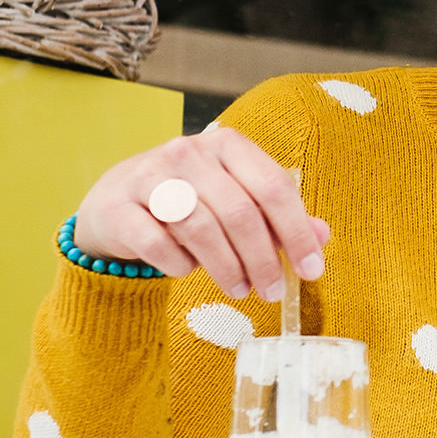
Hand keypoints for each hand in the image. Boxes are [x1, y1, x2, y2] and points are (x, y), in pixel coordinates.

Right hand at [71, 127, 329, 300]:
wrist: (114, 204)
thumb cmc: (189, 203)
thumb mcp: (236, 201)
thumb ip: (278, 217)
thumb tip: (322, 237)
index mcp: (227, 145)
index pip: (274, 187)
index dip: (297, 232)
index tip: (311, 271)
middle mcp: (189, 152)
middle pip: (240, 212)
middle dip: (263, 259)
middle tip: (272, 292)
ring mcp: (149, 176)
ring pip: (201, 228)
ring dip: (227, 267)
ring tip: (239, 290)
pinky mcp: (119, 207)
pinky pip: (157, 243)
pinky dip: (179, 264)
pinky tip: (187, 272)